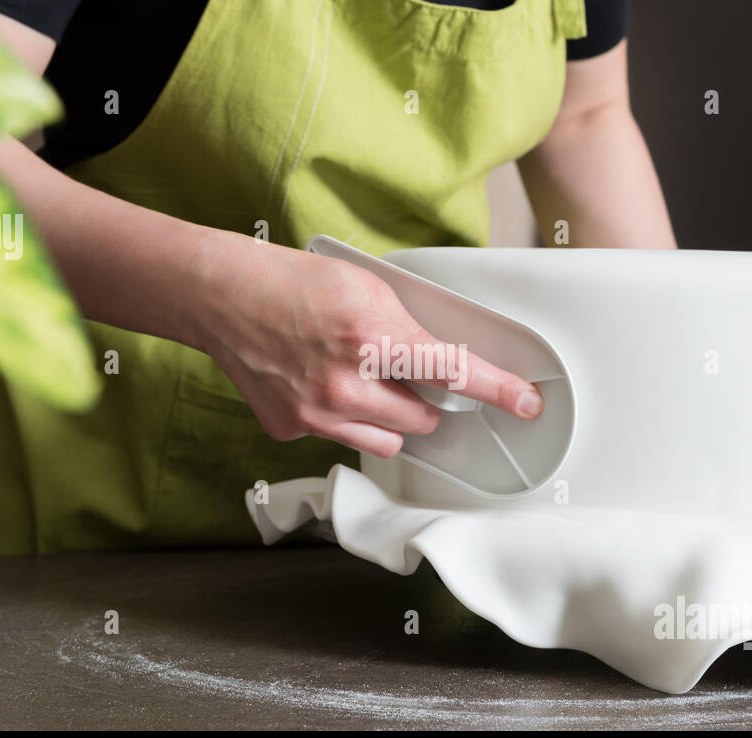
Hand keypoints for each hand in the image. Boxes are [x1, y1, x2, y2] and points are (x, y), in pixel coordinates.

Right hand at [187, 233, 543, 457]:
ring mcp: (317, 414)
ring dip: (390, 417)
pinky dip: (343, 419)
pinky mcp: (291, 429)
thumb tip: (443, 362)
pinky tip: (319, 386)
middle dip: (423, 401)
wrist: (225, 298)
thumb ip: (409, 330)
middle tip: (399, 372)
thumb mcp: (369, 289)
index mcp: (375, 338)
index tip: (526, 404)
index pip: (454, 373)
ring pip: (388, 439)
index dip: (499, 391)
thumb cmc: (294, 284)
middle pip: (424, 419)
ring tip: (360, 382)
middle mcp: (347, 384)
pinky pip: (342, 438)